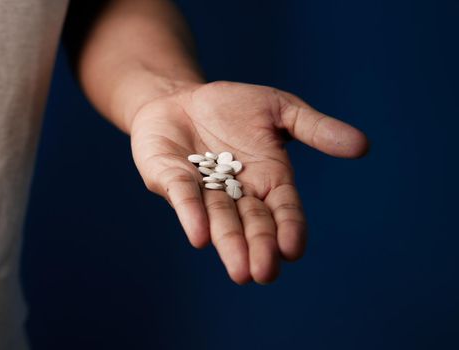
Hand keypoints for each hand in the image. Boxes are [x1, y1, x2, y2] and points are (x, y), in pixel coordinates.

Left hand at [130, 81, 367, 283]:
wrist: (180, 98)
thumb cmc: (231, 107)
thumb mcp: (279, 109)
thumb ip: (315, 129)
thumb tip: (363, 146)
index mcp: (267, 179)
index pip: (283, 209)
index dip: (289, 228)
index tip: (293, 250)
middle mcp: (236, 192)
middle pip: (251, 223)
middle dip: (258, 247)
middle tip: (264, 273)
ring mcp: (202, 189)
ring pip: (219, 220)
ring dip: (229, 243)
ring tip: (241, 271)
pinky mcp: (169, 179)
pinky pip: (183, 196)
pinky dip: (191, 214)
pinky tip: (199, 236)